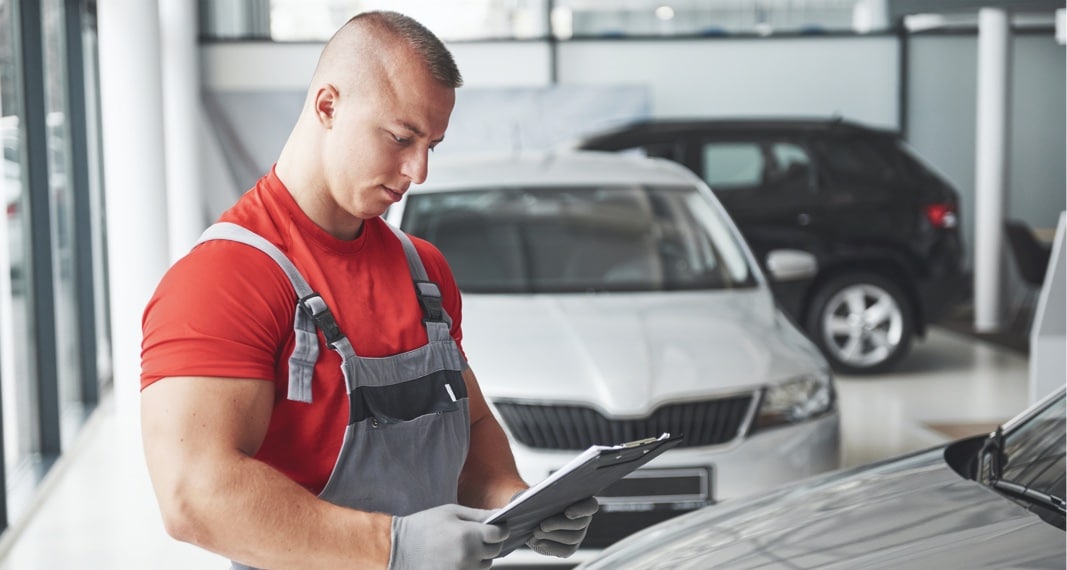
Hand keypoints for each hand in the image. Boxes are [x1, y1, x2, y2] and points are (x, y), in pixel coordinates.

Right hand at [389, 504, 508, 569]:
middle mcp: (469, 555)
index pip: (500, 534)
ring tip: (466, 546)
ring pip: (485, 565)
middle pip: (495, 551)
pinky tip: (457, 556)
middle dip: (492, 542)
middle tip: (481, 534)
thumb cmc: (423, 526)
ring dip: (482, 555)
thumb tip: (499, 514)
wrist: (398, 549)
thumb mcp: (450, 512)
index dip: (502, 528)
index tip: (500, 526)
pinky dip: (470, 565)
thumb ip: (477, 514)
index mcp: (469, 534)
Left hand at [526, 497, 598, 557]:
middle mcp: (584, 518)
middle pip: (579, 524)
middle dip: (558, 525)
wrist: (534, 517)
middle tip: (542, 526)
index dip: (581, 510)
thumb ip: (544, 495)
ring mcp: (579, 534)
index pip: (591, 506)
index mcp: (582, 501)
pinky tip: (537, 541)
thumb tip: (534, 495)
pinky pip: (566, 551)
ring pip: (572, 538)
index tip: (567, 513)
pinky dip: (549, 546)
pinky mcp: (571, 547)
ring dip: (552, 536)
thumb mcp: (542, 494)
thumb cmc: (540, 500)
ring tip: (536, 532)